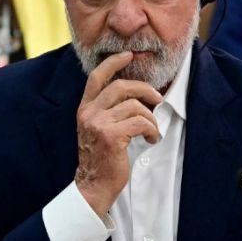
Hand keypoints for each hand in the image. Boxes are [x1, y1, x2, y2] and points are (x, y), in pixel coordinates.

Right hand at [75, 52, 162, 214]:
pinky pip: (140, 122)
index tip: (128, 55)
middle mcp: (89, 113)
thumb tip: (135, 96)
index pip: (96, 77)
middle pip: (120, 87)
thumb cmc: (100, 159)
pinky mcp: (111, 136)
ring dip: (150, 118)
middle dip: (144, 90)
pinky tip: (151, 139)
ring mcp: (98, 124)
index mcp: (84, 109)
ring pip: (134, 106)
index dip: (113, 63)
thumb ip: (108, 111)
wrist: (93, 185)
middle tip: (157, 99)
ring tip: (152, 130)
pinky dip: (152, 130)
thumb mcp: (97, 129)